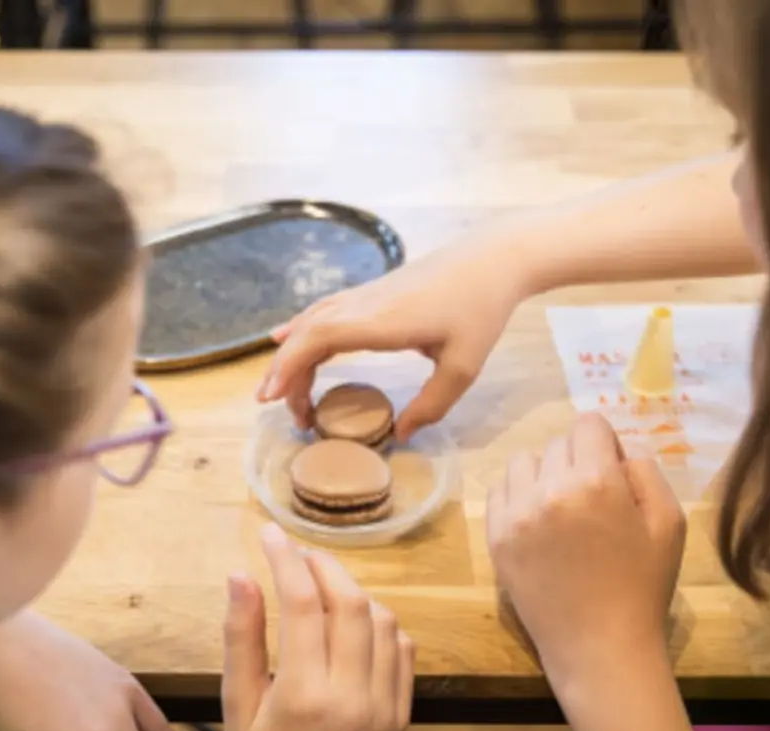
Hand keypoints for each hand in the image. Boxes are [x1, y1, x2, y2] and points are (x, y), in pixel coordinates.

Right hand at [223, 525, 413, 730]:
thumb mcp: (237, 707)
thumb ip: (241, 639)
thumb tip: (241, 575)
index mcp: (303, 695)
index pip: (303, 605)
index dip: (286, 560)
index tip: (270, 533)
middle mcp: (352, 697)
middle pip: (350, 604)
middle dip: (324, 566)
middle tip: (299, 553)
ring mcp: (384, 706)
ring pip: (383, 621)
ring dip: (354, 593)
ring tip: (324, 586)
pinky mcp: (402, 715)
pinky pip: (403, 651)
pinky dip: (382, 624)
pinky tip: (356, 622)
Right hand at [257, 235, 526, 439]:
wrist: (494, 258)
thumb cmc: (481, 308)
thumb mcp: (463, 366)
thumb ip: (432, 404)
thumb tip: (402, 433)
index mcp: (380, 322)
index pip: (318, 340)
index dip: (289, 367)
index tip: (275, 398)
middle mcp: (364, 305)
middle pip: (306, 333)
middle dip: (284, 369)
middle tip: (277, 408)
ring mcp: (366, 294)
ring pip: (313, 321)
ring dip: (291, 351)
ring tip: (279, 386)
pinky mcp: (374, 291)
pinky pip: (326, 312)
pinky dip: (303, 330)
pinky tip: (289, 337)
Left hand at [486, 414, 685, 690]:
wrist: (601, 648)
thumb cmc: (643, 586)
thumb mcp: (670, 521)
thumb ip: (645, 470)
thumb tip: (616, 450)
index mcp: (596, 481)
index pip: (589, 424)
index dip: (605, 444)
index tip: (612, 473)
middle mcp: (550, 490)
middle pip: (557, 443)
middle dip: (577, 461)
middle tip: (592, 500)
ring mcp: (516, 514)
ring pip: (523, 462)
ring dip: (543, 475)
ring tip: (561, 508)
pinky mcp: (496, 537)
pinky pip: (499, 491)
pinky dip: (518, 496)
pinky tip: (539, 522)